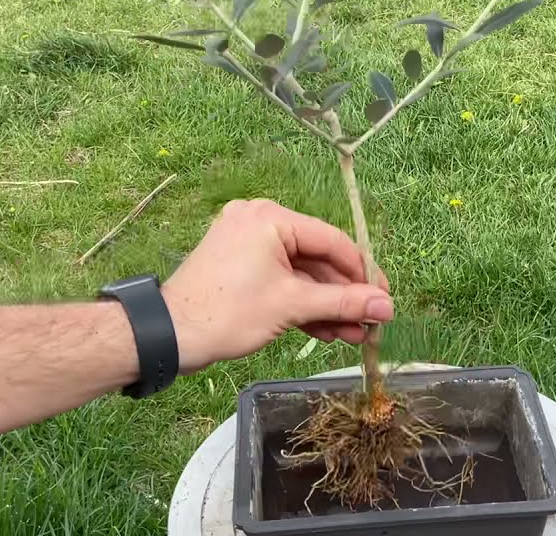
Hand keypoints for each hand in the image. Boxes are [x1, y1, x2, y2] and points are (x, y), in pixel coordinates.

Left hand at [162, 199, 391, 372]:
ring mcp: (249, 244)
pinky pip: (282, 281)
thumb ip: (342, 303)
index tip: (384, 300)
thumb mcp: (291, 306)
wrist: (168, 336)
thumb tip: (387, 307)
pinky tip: (327, 331)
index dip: (363, 274)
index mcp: (271, 218)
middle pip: (318, 259)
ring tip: (353, 335)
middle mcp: (260, 222)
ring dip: (327, 306)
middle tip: (370, 323)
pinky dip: (302, 305)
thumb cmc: (226, 313)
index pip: (332, 241)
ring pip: (301, 275)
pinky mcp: (241, 267)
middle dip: (344, 296)